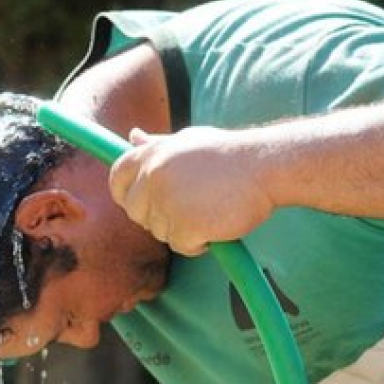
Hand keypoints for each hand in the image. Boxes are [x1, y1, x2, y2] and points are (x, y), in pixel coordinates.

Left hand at [109, 127, 276, 255]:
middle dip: (157, 216)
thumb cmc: (229, 154)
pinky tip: (216, 225)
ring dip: (181, 229)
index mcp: (151, 154)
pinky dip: (197, 243)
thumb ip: (157, 145)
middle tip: (188, 209)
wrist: (266, 165)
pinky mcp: (185, 225)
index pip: (117, 178)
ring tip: (209, 210)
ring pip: (159, 231)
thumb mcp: (188, 141)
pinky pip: (181, 246)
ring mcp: (167, 201)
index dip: (124, 194)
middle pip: (135, 212)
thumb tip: (133, 137)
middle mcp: (153, 176)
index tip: (139, 203)